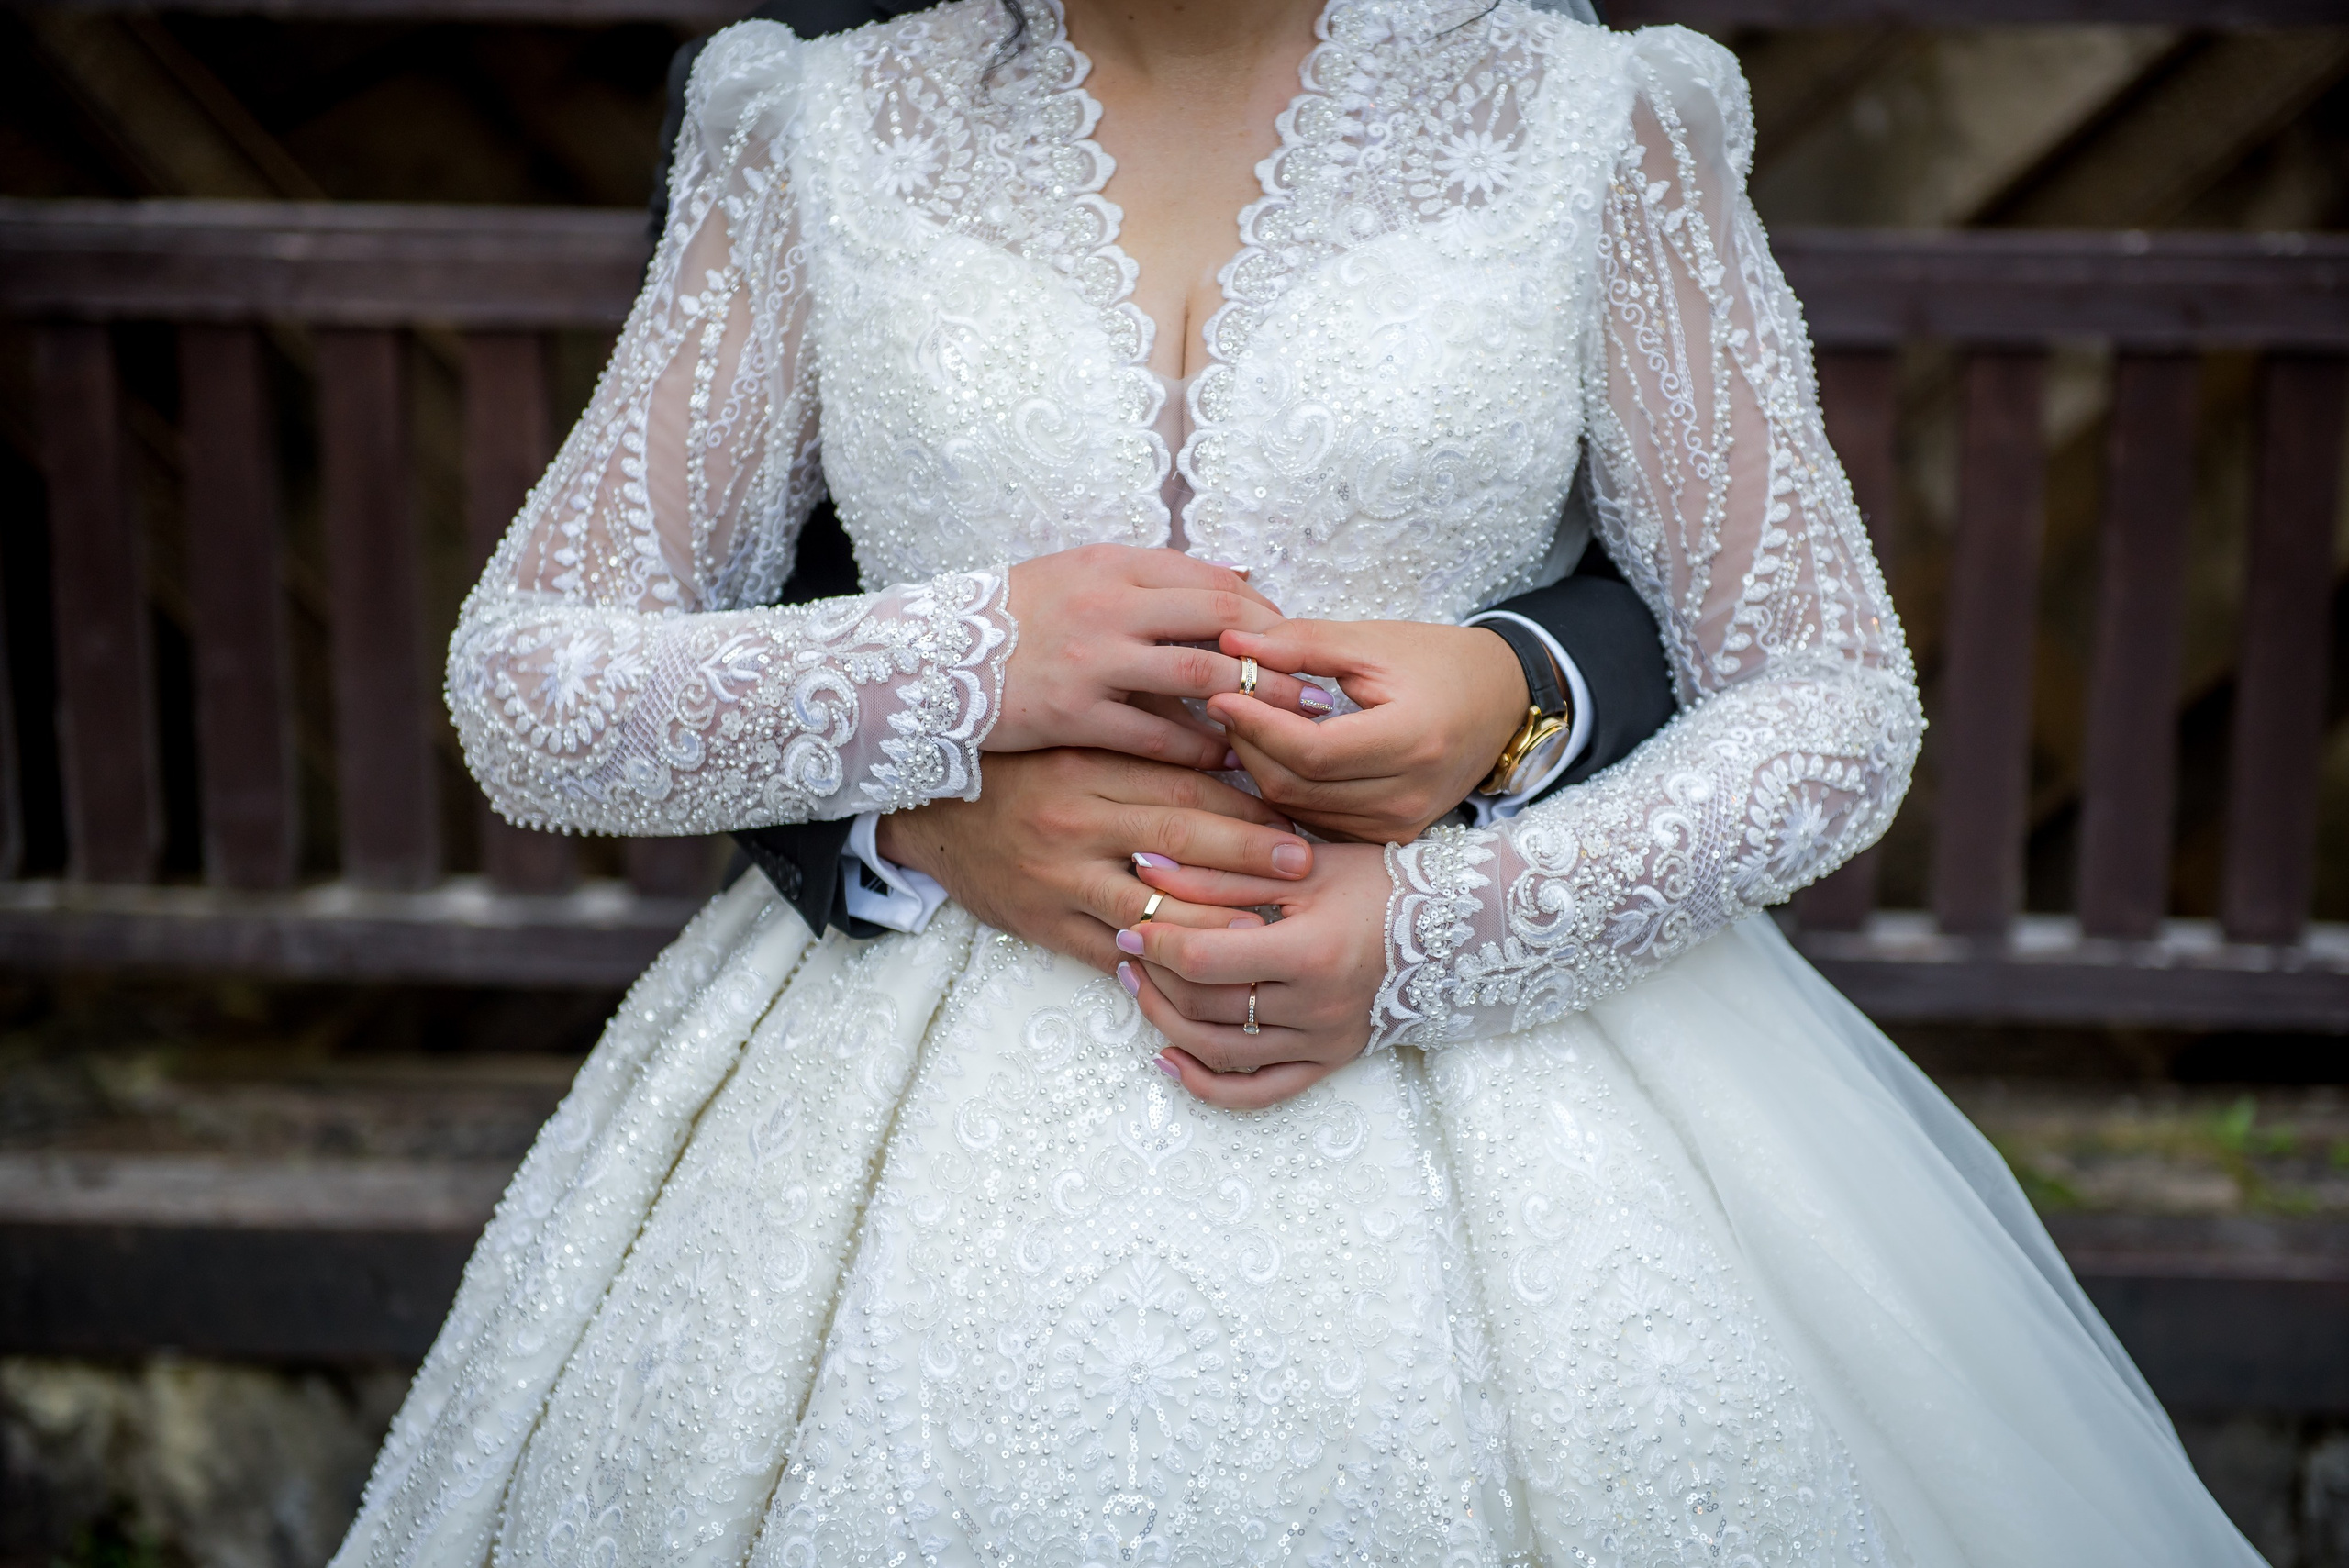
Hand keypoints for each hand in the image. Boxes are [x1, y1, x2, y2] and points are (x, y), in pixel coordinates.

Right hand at [874, 748, 1314, 972]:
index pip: (1182, 786)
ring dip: (1215, 923)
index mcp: (1086, 767)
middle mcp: (1073, 821)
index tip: (1295, 812)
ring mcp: (1057, 879)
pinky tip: (1202, 974)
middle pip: (1179, 842)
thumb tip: (1230, 748)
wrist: (926, 817)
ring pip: (1151, 908)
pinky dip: (1159, 968)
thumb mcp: (1072, 743)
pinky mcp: (1043, 926)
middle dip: (1249, 856)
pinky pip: (1111, 955)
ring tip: (1269, 932)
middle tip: (1304, 866)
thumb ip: (1140, 747)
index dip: (1244, 802)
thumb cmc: (1015, 774)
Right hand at [990, 545, 1327, 763]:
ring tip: (1284, 732)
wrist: (930, 658)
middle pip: (1221, 628)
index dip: (1266, 617)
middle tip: (1315, 692)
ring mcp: (1091, 661)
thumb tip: (1240, 580)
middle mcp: (1109, 606)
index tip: (1296, 646)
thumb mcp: (1083, 572)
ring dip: (1250, 708)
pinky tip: (1223, 764)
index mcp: (1115, 565)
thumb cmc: (1016, 617)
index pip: (1215, 584)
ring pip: (1197, 682)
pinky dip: (1195, 750)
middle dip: (1277, 661)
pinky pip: (1153, 736)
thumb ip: (1156, 576)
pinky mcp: (1073, 715)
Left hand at [1112, 842, 1390, 1109]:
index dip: (1156, 944)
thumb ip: (1220, 870)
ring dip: (1167, 1024)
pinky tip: (1170, 1059)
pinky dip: (1206, 1084)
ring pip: (1221, 1052)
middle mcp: (1317, 1007)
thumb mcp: (1300, 867)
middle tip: (1128, 952)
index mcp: (1311, 952)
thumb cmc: (1377, 885)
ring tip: (1141, 990)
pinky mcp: (1329, 1062)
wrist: (1453, 927)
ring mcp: (1323, 1042)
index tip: (1131, 924)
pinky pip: (1258, 1092)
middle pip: (1206, 1006)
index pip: (1206, 960)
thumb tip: (1144, 864)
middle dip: (1154, 979)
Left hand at [1206, 619, 1528, 843]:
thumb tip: (1230, 644)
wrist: (1502, 701)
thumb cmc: (1441, 662)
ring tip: (1245, 727)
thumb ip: (1302, 644)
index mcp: (1414, 740)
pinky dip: (1290, 791)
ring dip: (1263, 770)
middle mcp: (1410, 796)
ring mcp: (1402, 825)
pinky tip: (1276, 756)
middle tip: (1225, 706)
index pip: (1312, 751)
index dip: (1257, 726)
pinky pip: (1318, 821)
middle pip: (1299, 787)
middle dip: (1250, 747)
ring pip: (1301, 810)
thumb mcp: (1374, 642)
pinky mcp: (1392, 837)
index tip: (1221, 693)